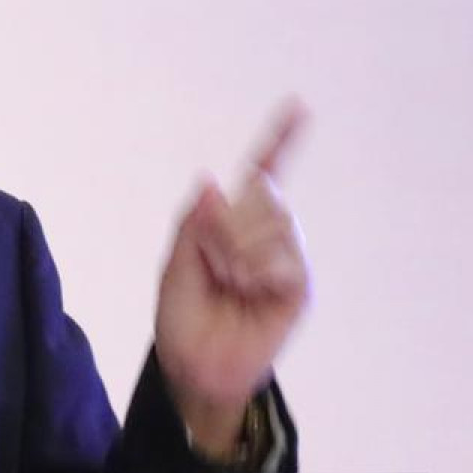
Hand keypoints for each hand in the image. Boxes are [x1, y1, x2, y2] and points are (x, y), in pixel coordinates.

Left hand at [154, 102, 311, 456]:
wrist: (194, 366)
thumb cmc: (182, 317)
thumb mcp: (175, 266)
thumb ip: (192, 224)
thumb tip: (209, 182)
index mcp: (233, 222)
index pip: (262, 174)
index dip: (281, 140)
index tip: (298, 107)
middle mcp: (265, 234)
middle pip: (262, 195)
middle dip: (227, 224)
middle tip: (212, 262)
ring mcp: (285, 259)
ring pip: (274, 224)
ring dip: (239, 250)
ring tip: (227, 280)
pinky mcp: (298, 287)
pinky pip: (286, 259)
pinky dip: (259, 269)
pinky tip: (247, 288)